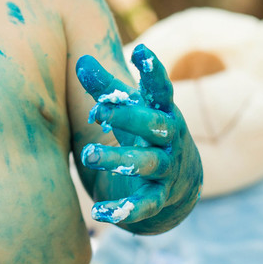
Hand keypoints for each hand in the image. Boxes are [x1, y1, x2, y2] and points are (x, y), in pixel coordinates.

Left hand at [76, 44, 202, 232]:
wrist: (181, 182)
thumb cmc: (147, 133)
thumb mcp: (132, 110)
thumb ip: (107, 88)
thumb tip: (81, 61)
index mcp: (162, 111)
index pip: (161, 89)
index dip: (153, 71)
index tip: (141, 51)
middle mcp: (170, 138)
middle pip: (153, 125)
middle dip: (127, 117)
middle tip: (98, 112)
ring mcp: (167, 168)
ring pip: (146, 163)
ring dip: (118, 159)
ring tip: (87, 155)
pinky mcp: (159, 197)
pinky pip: (144, 205)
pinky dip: (123, 210)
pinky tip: (98, 213)